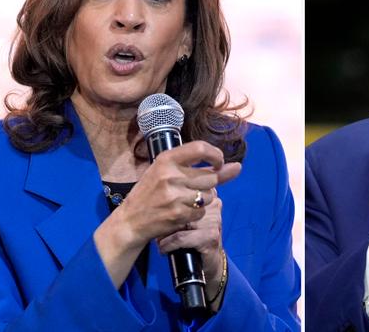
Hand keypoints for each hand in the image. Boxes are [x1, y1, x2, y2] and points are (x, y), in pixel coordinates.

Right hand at [94, 141, 240, 288]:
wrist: (131, 220)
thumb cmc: (151, 192)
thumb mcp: (168, 172)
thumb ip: (203, 168)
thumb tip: (237, 167)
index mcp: (166, 159)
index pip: (200, 148)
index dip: (216, 155)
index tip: (219, 162)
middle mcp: (170, 175)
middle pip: (210, 176)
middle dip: (209, 183)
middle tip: (193, 188)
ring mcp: (174, 195)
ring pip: (209, 195)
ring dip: (203, 199)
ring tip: (185, 200)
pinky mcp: (178, 214)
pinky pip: (202, 211)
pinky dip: (197, 213)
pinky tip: (183, 212)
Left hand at [157, 190, 224, 306]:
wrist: (207, 262)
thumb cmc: (193, 236)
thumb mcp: (187, 216)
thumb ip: (179, 202)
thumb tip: (151, 196)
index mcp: (208, 194)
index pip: (185, 189)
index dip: (168, 201)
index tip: (157, 213)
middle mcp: (213, 204)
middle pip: (180, 206)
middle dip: (165, 219)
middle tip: (156, 229)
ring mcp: (214, 220)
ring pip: (179, 222)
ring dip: (164, 233)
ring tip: (158, 240)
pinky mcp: (210, 236)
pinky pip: (181, 238)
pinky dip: (168, 245)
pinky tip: (163, 249)